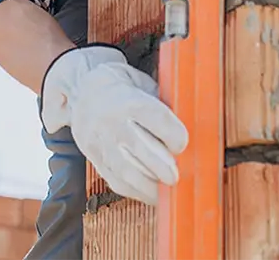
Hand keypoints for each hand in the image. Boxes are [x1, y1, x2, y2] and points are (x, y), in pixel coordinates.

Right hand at [40, 45, 188, 204]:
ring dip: (151, 186)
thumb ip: (164, 106)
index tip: (182, 144)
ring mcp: (101, 143)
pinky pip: (116, 181)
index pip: (157, 119)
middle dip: (164, 168)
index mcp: (130, 100)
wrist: (84, 91)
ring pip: (127, 171)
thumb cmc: (124, 89)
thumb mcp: (144, 86)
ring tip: (167, 190)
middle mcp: (113, 122)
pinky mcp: (95, 158)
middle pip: (142, 150)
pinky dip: (136, 191)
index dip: (175, 136)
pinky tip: (150, 192)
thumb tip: (193, 129)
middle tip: (176, 176)